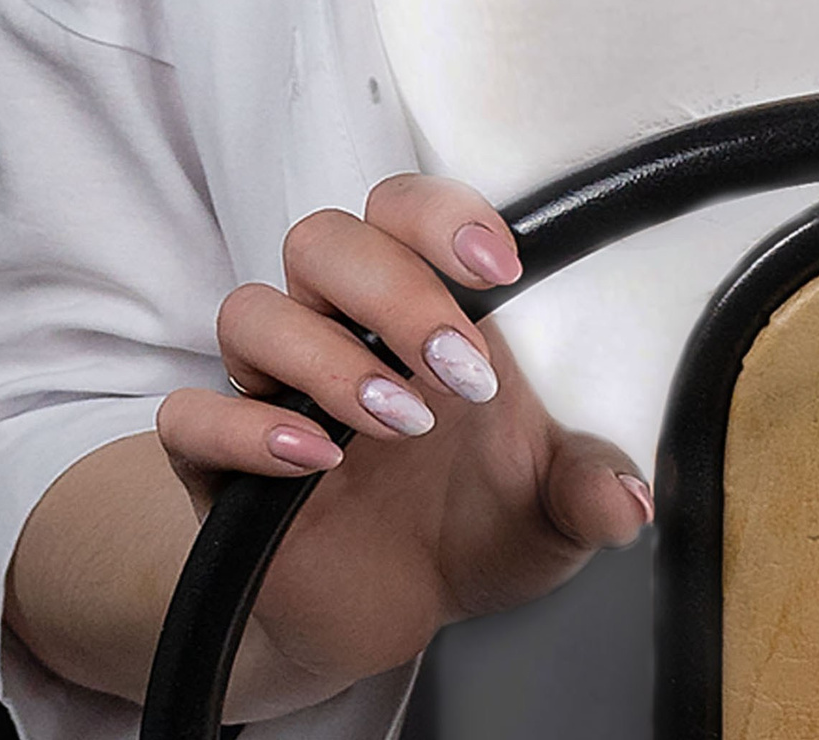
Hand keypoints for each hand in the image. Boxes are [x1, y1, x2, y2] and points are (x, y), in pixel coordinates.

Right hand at [156, 173, 653, 702]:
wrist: (398, 611)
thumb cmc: (475, 524)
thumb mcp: (551, 510)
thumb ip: (589, 491)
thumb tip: (628, 503)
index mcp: (420, 303)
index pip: (405, 206)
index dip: (442, 216)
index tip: (501, 267)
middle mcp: (337, 324)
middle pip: (323, 239)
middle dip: (394, 288)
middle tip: (458, 368)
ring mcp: (272, 390)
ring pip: (251, 311)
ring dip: (327, 357)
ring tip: (401, 419)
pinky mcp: (216, 466)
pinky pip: (189, 419)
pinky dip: (244, 430)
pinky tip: (313, 462)